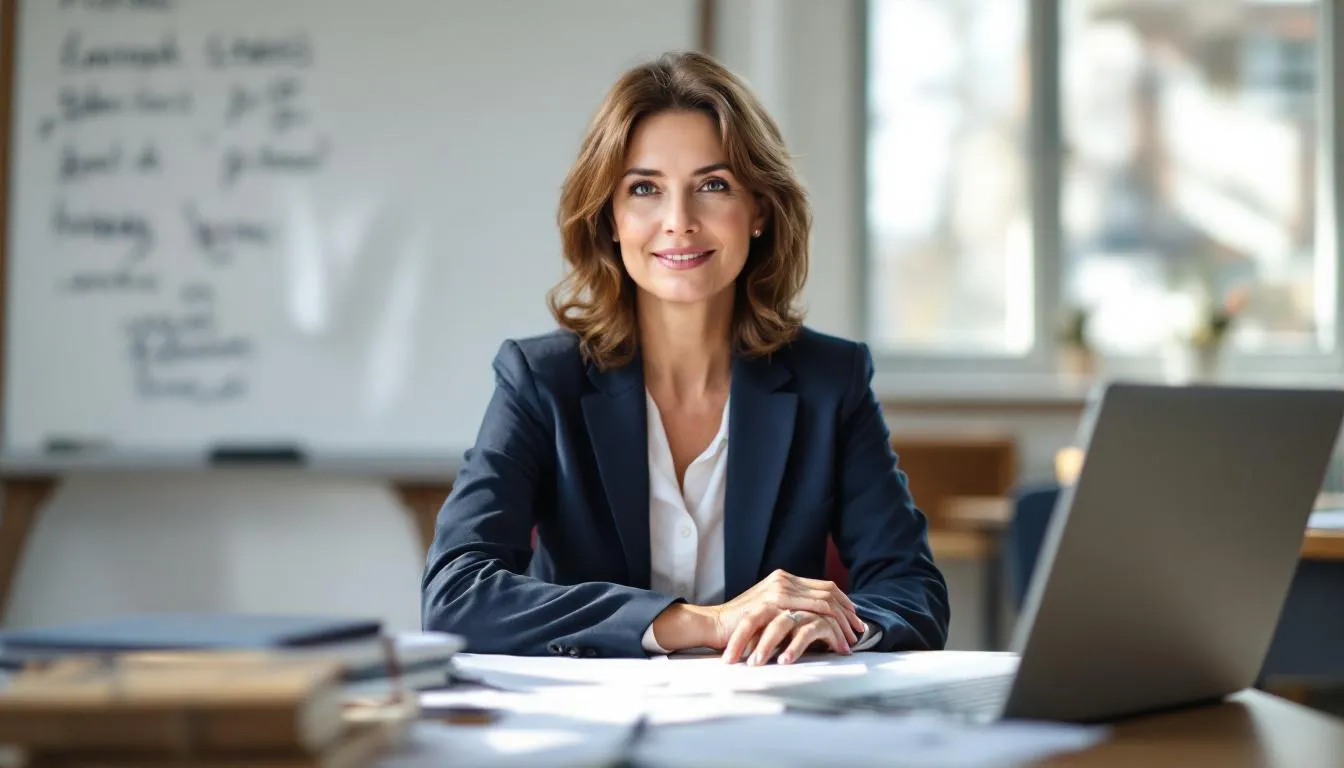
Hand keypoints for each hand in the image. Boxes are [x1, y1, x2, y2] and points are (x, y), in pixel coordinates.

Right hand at [711, 569, 865, 661]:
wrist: (713, 624)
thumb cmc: (739, 624)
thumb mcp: (768, 610)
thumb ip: (787, 608)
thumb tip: (811, 620)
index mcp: (783, 579)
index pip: (824, 586)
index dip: (844, 602)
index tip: (856, 619)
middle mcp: (783, 580)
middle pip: (829, 593)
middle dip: (849, 614)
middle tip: (860, 633)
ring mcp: (778, 592)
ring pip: (824, 604)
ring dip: (842, 625)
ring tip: (851, 643)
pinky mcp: (773, 607)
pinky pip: (811, 616)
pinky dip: (829, 631)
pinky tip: (836, 646)